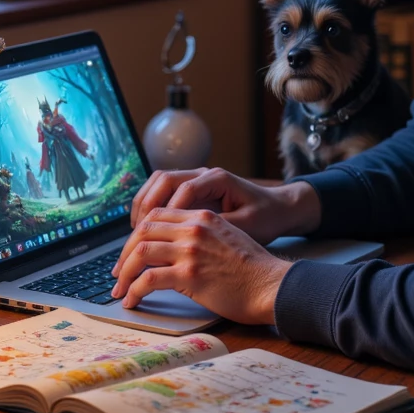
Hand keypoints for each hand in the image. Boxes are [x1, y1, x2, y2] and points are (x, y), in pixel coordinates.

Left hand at [111, 207, 288, 325]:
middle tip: (118, 274)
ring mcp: (190, 250)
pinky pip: (148, 280)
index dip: (137, 234)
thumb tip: (172, 250)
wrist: (271, 285)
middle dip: (125, 253)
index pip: (156, 215)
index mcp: (201, 216)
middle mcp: (194, 228)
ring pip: (140, 253)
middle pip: (143, 230)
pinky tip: (133, 301)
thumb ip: (199, 235)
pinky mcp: (189, 275)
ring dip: (125, 273)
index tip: (131, 253)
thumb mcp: (226, 237)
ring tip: (121, 290)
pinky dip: (135, 291)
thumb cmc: (252, 269)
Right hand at [130, 167, 319, 245]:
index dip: (168, 211)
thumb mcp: (247, 227)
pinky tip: (143, 227)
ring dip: (144, 204)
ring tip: (135, 230)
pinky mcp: (191, 190)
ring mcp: (196, 179)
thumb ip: (219, 228)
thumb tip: (191, 238)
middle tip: (137, 232)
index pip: (184, 189)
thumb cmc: (266, 218)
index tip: (158, 234)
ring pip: (158, 182)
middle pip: (164, 179)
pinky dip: (150, 206)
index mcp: (218, 179)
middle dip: (147, 206)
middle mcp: (203, 174)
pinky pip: (162, 191)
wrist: (279, 209)